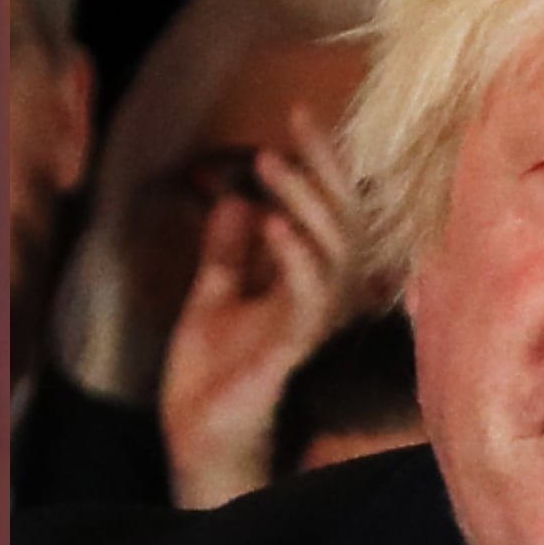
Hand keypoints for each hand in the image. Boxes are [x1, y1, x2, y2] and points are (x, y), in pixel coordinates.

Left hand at [157, 105, 371, 508]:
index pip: (331, 209)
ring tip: (269, 163)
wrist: (195, 430)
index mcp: (310, 280)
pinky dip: (295, 255)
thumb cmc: (212, 373)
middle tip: (293, 122)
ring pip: (338, 250)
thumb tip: (232, 199)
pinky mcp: (296, 347)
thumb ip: (228, 251)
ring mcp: (315, 322)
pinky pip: (312, 295)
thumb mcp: (214, 294)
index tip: (296, 114)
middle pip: (348, 220)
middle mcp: (324, 297)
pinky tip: (271, 223)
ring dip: (305, 201)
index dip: (321, 161)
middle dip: (324, 165)